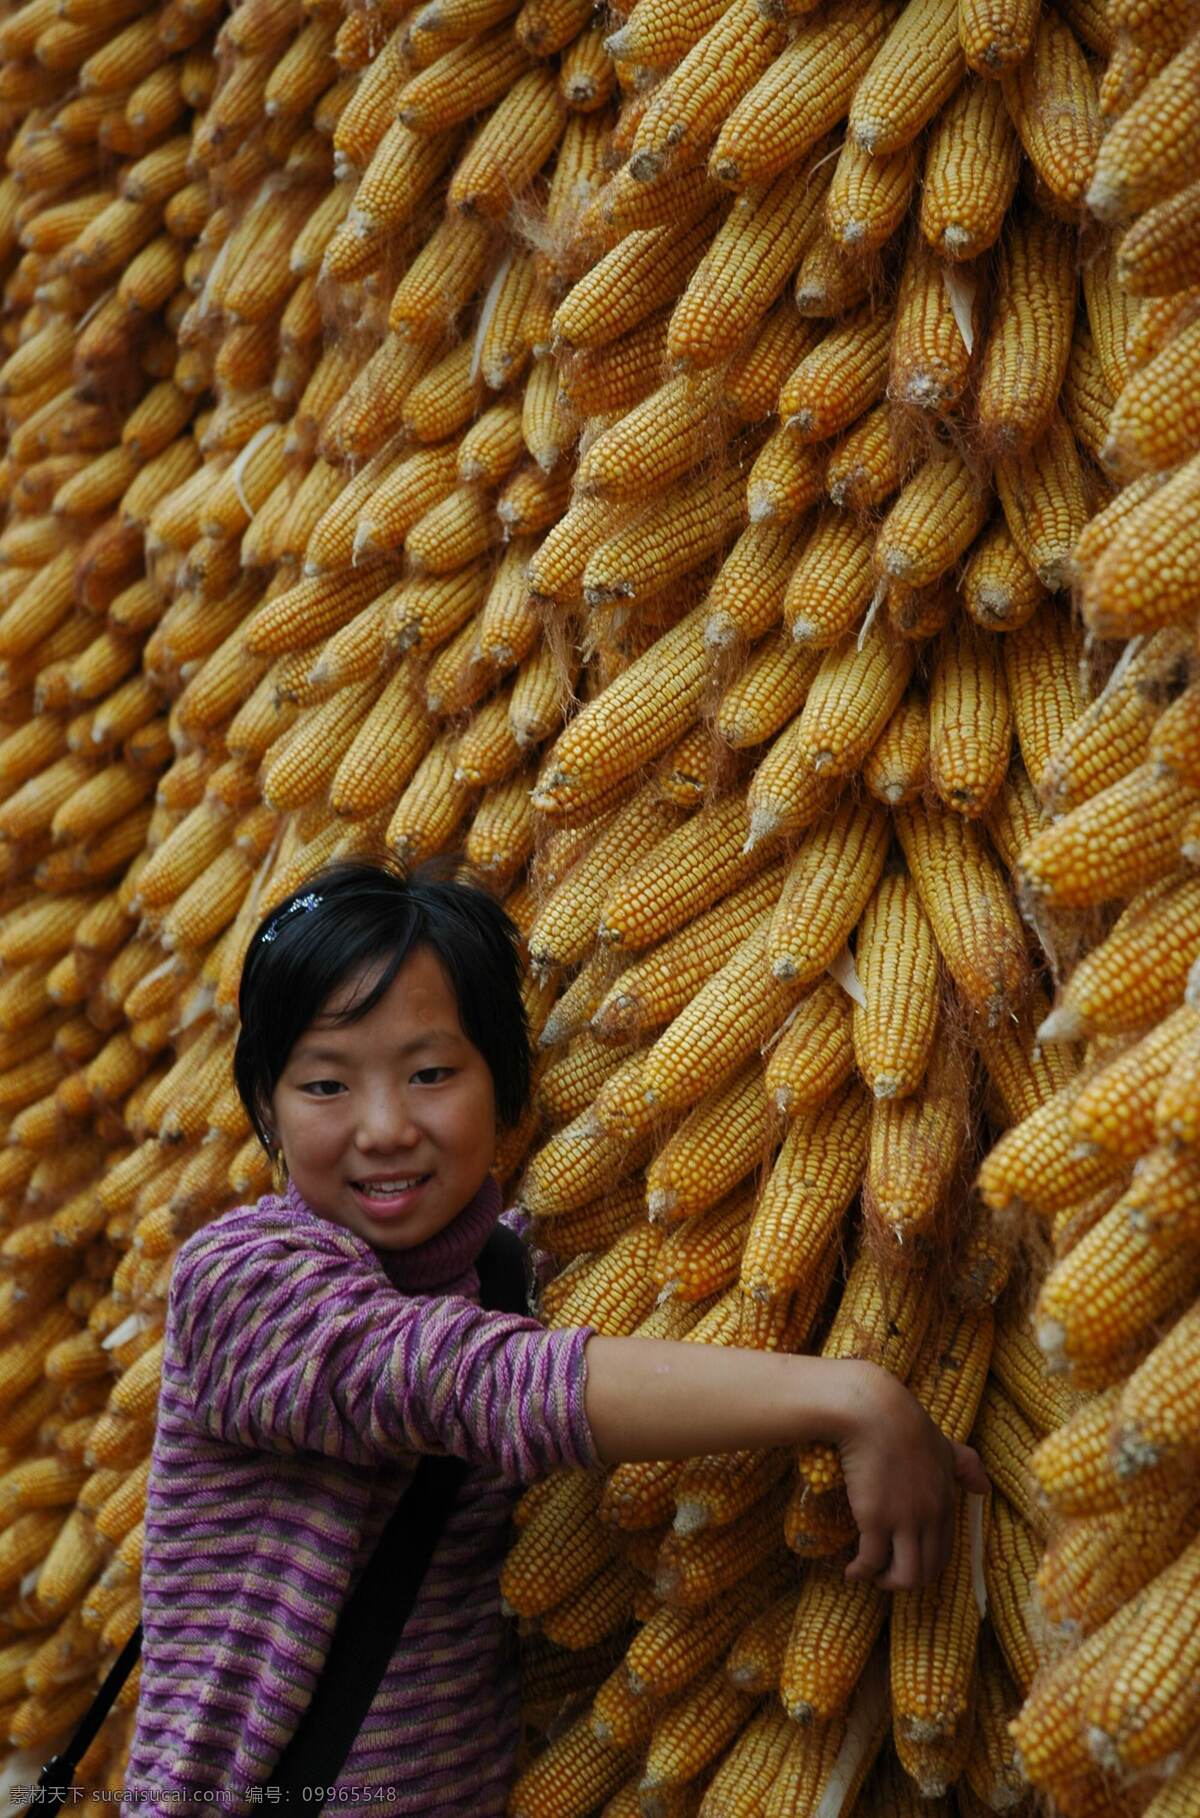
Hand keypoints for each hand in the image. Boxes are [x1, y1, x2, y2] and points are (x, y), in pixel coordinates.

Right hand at [831, 1360, 988, 1590]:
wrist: (875, 1411)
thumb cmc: (906, 1423)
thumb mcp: (945, 1445)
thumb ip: (967, 1466)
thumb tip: (985, 1488)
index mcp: (946, 1503)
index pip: (943, 1553)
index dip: (924, 1565)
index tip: (905, 1561)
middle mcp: (930, 1517)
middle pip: (926, 1571)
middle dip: (905, 1580)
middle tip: (885, 1574)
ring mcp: (904, 1520)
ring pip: (905, 1576)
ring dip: (886, 1582)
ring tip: (869, 1574)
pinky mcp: (875, 1519)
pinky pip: (871, 1561)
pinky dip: (860, 1573)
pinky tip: (850, 1571)